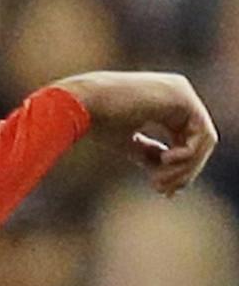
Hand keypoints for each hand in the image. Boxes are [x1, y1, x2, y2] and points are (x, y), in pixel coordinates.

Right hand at [54, 71, 217, 195]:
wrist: (81, 103)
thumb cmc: (96, 120)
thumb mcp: (127, 142)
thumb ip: (149, 152)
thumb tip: (167, 171)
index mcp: (165, 104)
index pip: (185, 139)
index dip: (179, 169)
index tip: (162, 191)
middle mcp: (178, 94)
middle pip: (199, 141)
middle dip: (184, 171)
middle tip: (162, 191)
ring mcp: (182, 93)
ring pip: (205, 139)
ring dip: (186, 167)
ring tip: (159, 181)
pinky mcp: (183, 98)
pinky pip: (202, 133)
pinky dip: (189, 154)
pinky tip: (165, 161)